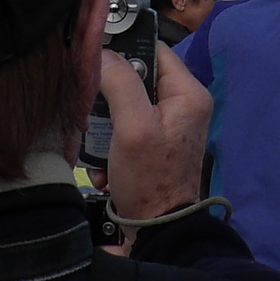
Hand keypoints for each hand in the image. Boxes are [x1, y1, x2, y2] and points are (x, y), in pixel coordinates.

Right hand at [100, 38, 210, 236]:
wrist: (157, 231)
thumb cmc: (150, 179)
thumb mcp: (133, 128)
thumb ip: (120, 84)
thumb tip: (103, 53)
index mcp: (187, 94)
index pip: (154, 49)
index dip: (124, 50)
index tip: (95, 59)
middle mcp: (182, 106)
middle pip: (135, 79)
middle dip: (108, 99)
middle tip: (92, 113)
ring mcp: (168, 127)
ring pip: (125, 106)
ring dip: (104, 129)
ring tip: (98, 148)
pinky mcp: (154, 146)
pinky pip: (125, 131)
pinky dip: (110, 147)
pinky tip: (104, 166)